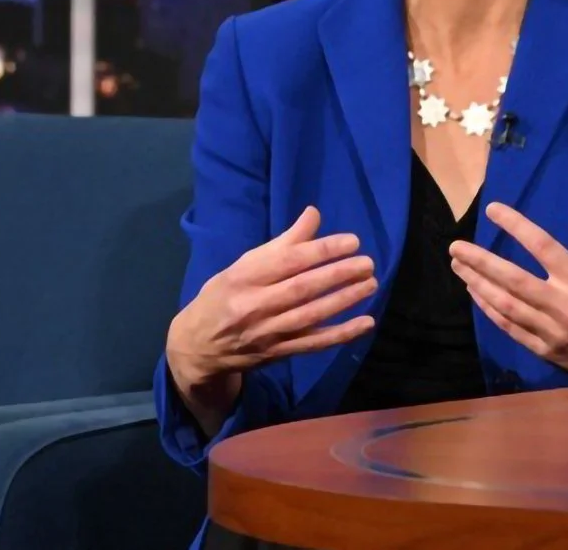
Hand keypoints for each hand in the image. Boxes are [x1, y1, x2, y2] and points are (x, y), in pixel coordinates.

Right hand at [167, 206, 376, 390]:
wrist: (197, 347)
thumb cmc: (224, 295)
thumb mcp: (244, 264)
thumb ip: (282, 242)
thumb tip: (314, 213)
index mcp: (245, 277)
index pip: (288, 261)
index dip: (322, 250)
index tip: (352, 241)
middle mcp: (256, 305)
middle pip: (303, 288)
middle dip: (338, 274)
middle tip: (367, 263)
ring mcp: (269, 333)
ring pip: (312, 316)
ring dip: (345, 300)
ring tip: (370, 284)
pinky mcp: (279, 353)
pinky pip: (314, 344)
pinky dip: (342, 335)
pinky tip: (366, 322)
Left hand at [449, 194, 567, 382]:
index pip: (542, 246)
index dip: (515, 226)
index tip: (493, 210)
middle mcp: (562, 306)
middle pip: (512, 279)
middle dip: (480, 261)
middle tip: (455, 246)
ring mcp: (550, 331)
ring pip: (505, 305)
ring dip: (478, 284)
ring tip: (458, 265)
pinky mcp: (544, 351)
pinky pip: (510, 328)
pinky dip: (489, 310)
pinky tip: (475, 294)